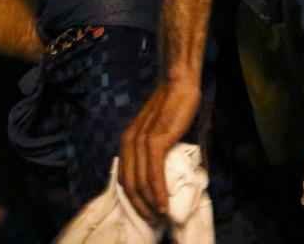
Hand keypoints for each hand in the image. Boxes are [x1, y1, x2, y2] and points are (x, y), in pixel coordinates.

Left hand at [119, 80, 200, 221]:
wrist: (178, 82)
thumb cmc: (174, 105)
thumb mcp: (160, 130)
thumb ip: (159, 149)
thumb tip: (169, 171)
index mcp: (128, 141)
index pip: (124, 178)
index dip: (133, 199)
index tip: (146, 211)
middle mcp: (129, 142)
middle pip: (128, 185)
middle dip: (139, 208)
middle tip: (153, 221)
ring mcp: (140, 142)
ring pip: (140, 183)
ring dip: (149, 204)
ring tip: (160, 217)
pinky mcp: (155, 140)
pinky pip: (153, 174)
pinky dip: (158, 192)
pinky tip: (164, 204)